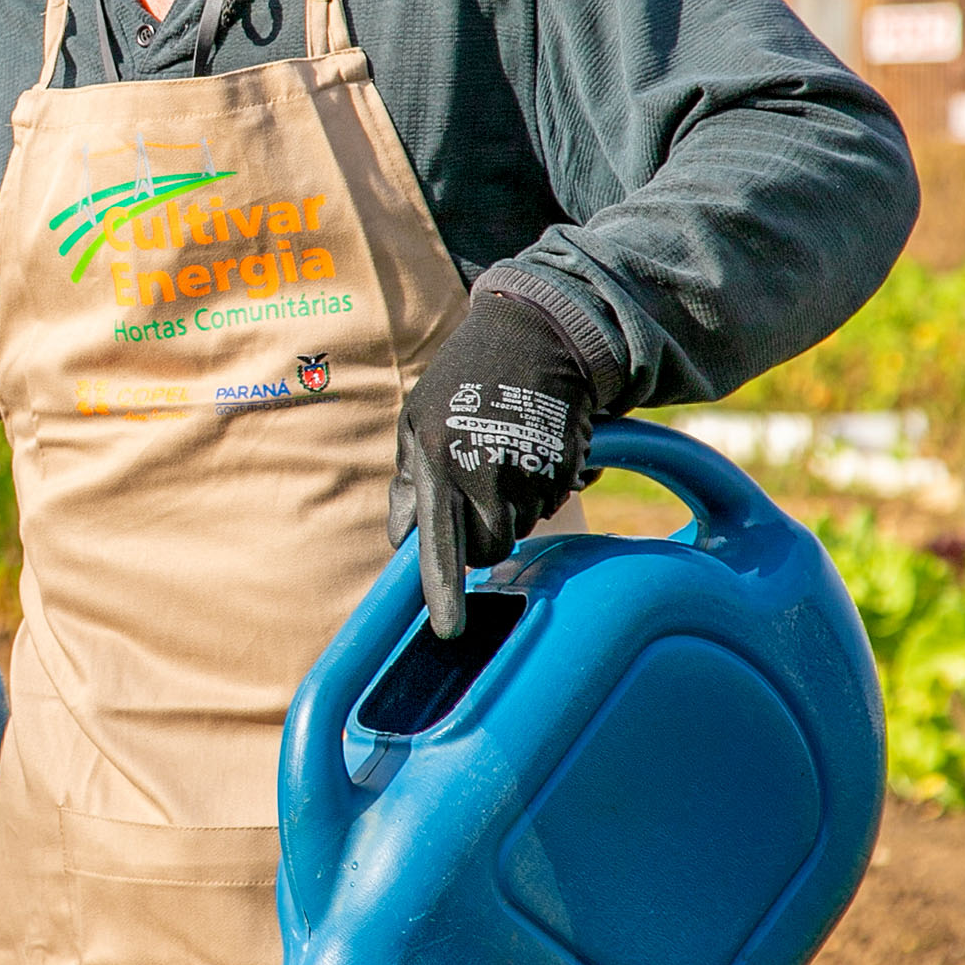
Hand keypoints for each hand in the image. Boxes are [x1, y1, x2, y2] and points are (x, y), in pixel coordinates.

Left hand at [386, 293, 594, 635]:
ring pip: (521, 528)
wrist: (539, 333)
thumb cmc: (466, 378)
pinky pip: (549, 503)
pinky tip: (531, 448)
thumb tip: (400, 539)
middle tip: (479, 489)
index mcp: (438, 459)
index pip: (441, 540)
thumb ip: (409, 481)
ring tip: (504, 454)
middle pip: (490, 548)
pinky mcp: (564, 467)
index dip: (443, 589)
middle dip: (485, 534)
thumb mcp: (418, 419)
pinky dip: (539, 486)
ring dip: (513, 506)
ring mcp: (529, 470)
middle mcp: (484, 471)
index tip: (447, 630)